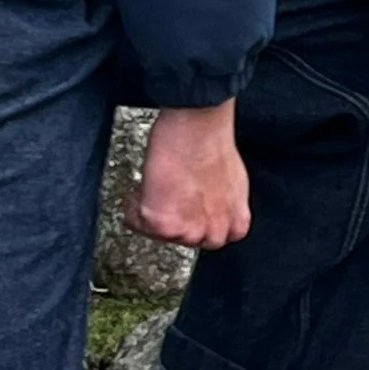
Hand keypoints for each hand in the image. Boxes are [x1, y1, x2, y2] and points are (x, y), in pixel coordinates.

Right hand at [131, 101, 250, 250]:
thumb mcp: (232, 183)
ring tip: (157, 185)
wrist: (198, 130)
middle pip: (183, 239)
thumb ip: (222, 203)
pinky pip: (135, 221)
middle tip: (168, 195)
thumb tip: (210, 204)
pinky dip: (133, 203)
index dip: (193, 219)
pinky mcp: (162, 225)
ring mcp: (187, 232)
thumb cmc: (212, 144)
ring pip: (157, 233)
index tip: (186, 209)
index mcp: (235, 224)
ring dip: (151, 210)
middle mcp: (213, 233)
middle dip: (173, 217)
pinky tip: (146, 185)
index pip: (210, 239)